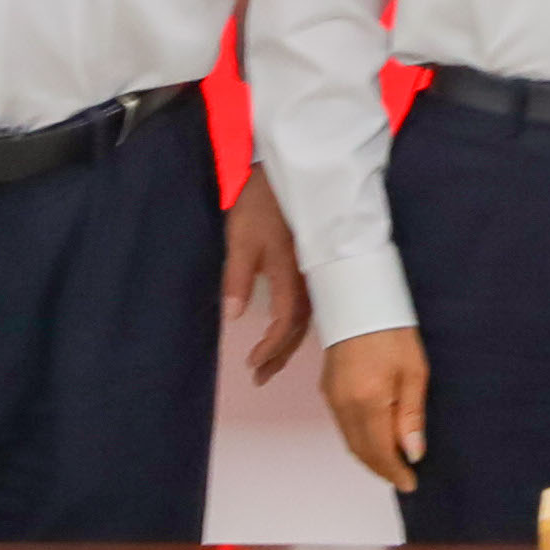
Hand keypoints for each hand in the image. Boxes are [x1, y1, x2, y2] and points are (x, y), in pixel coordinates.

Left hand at [225, 174, 311, 384]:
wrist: (290, 172)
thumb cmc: (260, 204)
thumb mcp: (240, 238)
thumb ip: (237, 278)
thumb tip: (234, 317)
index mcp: (292, 274)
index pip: (286, 324)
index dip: (271, 349)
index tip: (251, 365)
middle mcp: (310, 279)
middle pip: (300, 328)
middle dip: (280, 355)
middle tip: (259, 377)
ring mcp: (315, 273)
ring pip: (307, 319)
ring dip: (289, 343)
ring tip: (269, 364)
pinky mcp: (314, 266)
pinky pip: (311, 306)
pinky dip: (297, 325)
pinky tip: (287, 331)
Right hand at [323, 327, 429, 493]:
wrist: (359, 300)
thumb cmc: (393, 332)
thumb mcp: (414, 372)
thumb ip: (411, 416)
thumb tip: (413, 453)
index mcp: (368, 402)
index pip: (380, 452)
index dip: (395, 472)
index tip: (411, 483)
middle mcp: (344, 405)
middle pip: (361, 451)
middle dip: (382, 469)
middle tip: (403, 477)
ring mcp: (332, 398)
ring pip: (350, 441)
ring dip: (370, 456)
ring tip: (393, 462)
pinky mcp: (327, 390)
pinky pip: (343, 426)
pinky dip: (359, 440)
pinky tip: (375, 438)